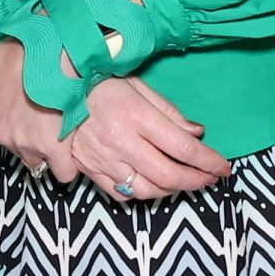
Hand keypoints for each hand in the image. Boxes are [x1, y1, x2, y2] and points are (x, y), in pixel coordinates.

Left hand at [0, 39, 78, 182]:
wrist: (47, 50)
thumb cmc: (20, 50)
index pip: (0, 133)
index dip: (18, 125)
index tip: (29, 116)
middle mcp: (0, 133)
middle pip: (17, 148)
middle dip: (30, 137)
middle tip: (46, 118)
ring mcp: (24, 143)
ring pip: (36, 159)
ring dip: (47, 148)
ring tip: (61, 130)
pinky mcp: (51, 147)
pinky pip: (63, 171)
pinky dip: (67, 166)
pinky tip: (71, 156)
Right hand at [69, 76, 227, 202]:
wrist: (51, 87)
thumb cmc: (98, 81)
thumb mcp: (137, 85)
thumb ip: (168, 111)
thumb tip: (197, 133)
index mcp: (137, 116)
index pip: (183, 147)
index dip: (208, 161)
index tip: (223, 167)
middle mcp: (121, 141)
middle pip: (168, 175)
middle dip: (196, 181)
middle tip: (210, 179)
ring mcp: (103, 159)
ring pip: (147, 190)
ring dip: (172, 191)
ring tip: (185, 182)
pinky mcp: (89, 169)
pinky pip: (121, 193)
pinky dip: (142, 194)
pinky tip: (152, 185)